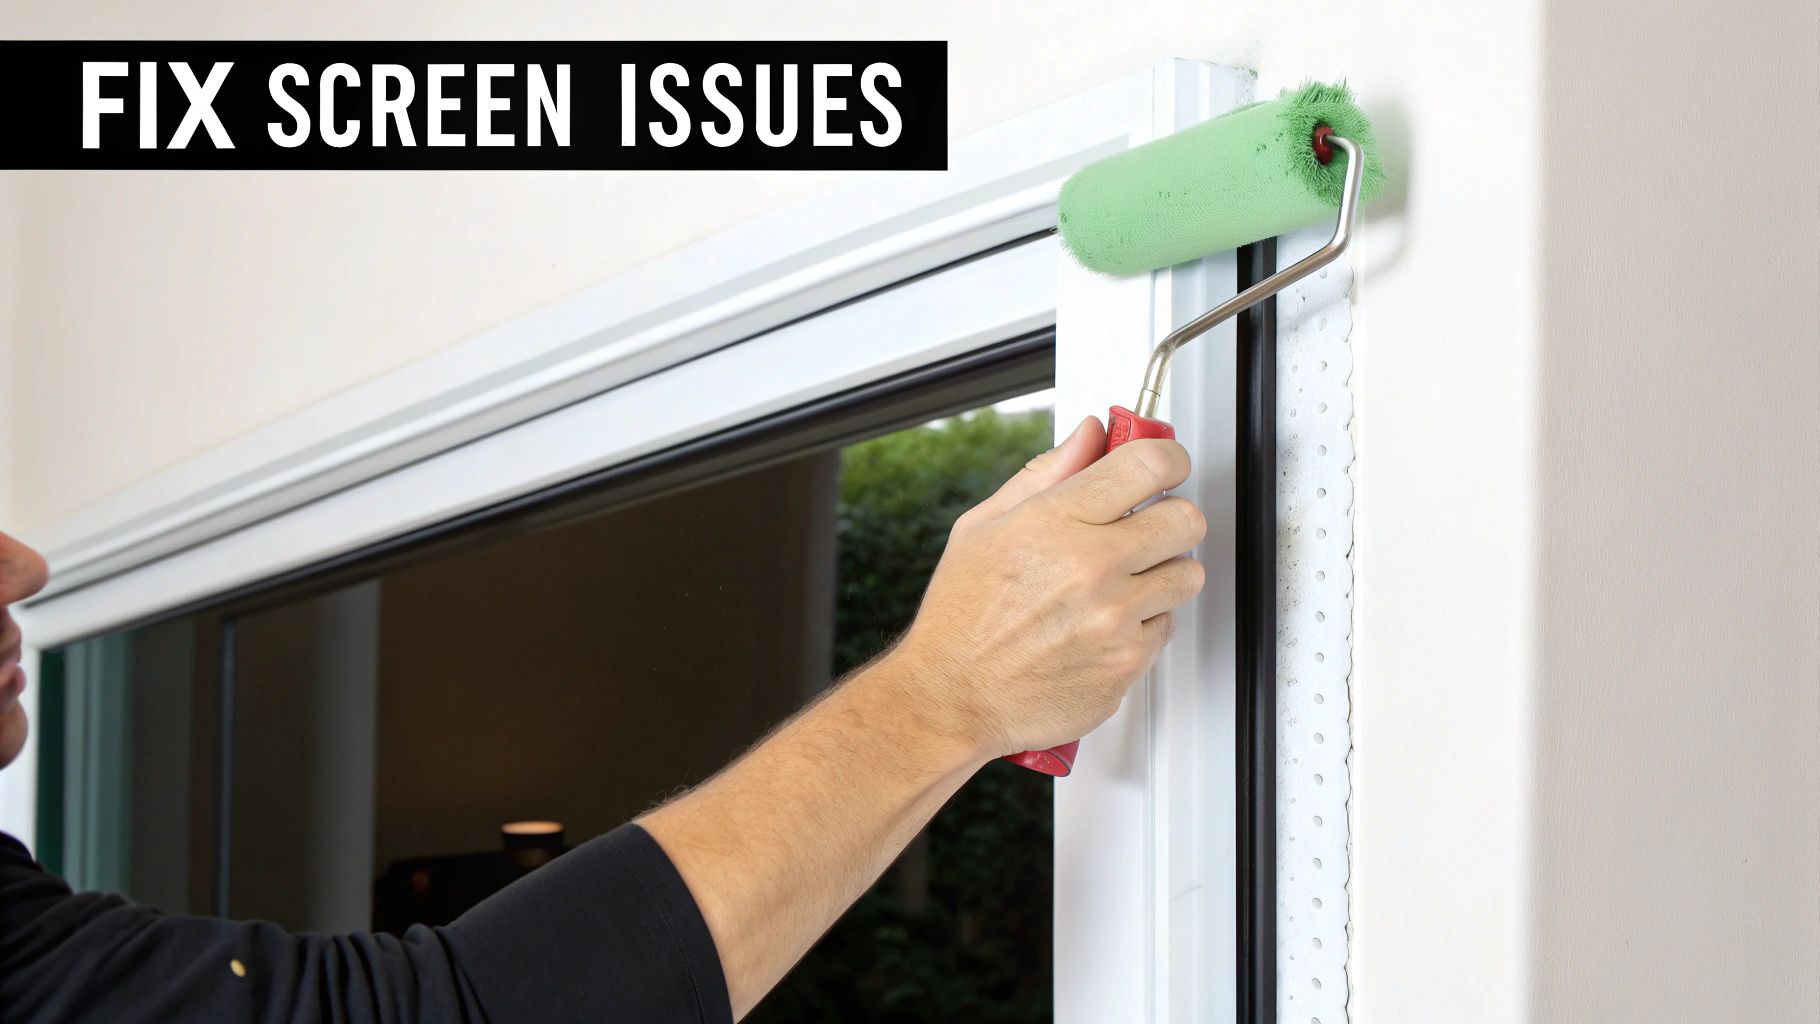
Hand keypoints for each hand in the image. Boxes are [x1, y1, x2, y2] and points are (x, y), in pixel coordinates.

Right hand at [890, 415, 1205, 759]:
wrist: (950, 697)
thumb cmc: (960, 616)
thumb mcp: (983, 526)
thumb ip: (1046, 472)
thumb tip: (1090, 434)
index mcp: (1057, 522)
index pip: (1150, 464)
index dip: (1168, 458)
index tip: (1164, 465)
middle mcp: (1092, 566)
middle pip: (1186, 518)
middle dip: (1169, 518)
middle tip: (1142, 528)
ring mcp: (1115, 618)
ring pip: (1187, 575)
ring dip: (1161, 574)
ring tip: (1117, 584)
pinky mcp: (1127, 662)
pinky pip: (1166, 626)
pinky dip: (1142, 624)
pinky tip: (1101, 625)